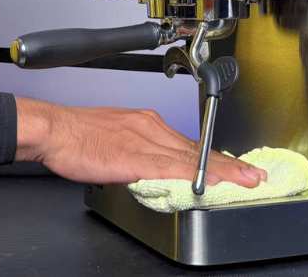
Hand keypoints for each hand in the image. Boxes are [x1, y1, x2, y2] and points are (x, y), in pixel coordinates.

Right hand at [14, 96, 266, 186]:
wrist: (53, 130)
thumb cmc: (75, 135)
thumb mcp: (112, 137)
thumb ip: (135, 151)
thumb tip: (149, 168)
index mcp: (145, 123)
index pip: (189, 145)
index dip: (215, 159)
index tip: (236, 169)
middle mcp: (150, 128)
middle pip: (197, 151)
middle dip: (228, 165)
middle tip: (254, 176)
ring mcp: (145, 141)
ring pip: (192, 158)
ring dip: (222, 171)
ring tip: (245, 181)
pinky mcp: (136, 157)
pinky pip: (173, 168)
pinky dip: (195, 176)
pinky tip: (210, 183)